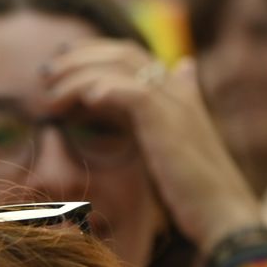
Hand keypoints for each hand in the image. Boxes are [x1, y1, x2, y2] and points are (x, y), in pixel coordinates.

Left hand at [42, 43, 261, 249]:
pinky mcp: (171, 123)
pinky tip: (86, 99)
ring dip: (80, 73)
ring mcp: (175, 104)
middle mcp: (176, 91)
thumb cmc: (190, 192)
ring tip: (51, 91)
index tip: (59, 59)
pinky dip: (107, 89)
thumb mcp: (161, 150)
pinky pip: (135, 93)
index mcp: (174, 94)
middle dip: (78, 57)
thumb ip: (143, 121)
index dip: (92, 51)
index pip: (130, 55)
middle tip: (45, 72)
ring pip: (122, 67)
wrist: (221, 215)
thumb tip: (130, 99)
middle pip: (122, 52)